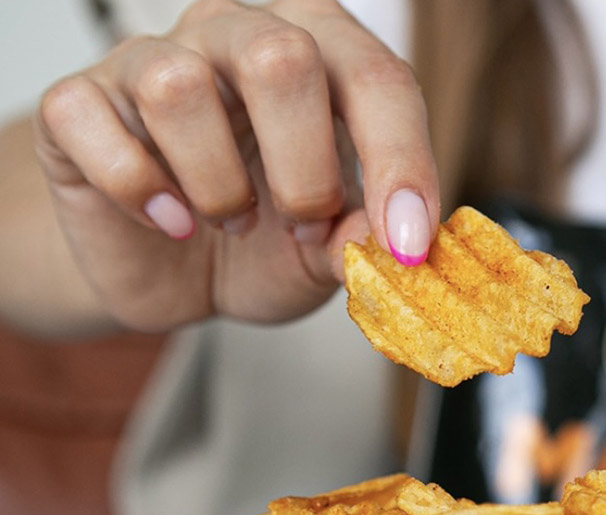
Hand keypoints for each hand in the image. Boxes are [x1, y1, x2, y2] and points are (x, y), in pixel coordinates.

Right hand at [32, 0, 438, 331]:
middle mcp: (237, 32)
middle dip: (305, 168)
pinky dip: (138, 189)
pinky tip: (169, 222)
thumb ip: (363, 240)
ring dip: (218, 183)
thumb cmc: (264, 239)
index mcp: (321, 50)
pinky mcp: (79, 102)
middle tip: (304, 223)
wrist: (174, 273)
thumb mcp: (329, 250)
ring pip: (180, 86)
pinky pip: (93, 122)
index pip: (378, 77)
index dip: (402, 162)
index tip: (409, 242)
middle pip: (282, 57)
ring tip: (233, 221)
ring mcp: (152, 59)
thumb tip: (394, 253)